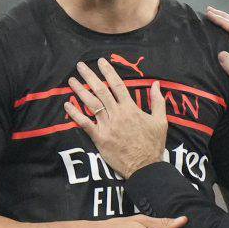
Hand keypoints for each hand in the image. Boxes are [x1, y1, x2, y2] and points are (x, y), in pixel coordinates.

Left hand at [65, 59, 167, 178]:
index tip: (101, 61)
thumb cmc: (153, 144)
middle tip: (80, 65)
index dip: (109, 72)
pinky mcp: (99, 138)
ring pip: (91, 104)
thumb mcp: (161, 121)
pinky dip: (75, 113)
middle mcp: (117, 114)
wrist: (145, 166)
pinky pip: (85, 123)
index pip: (118, 85)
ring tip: (71, 80)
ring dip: (80, 91)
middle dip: (89, 76)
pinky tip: (67, 104)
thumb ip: (158, 101)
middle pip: (101, 91)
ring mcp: (107, 126)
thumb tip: (156, 84)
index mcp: (131, 108)